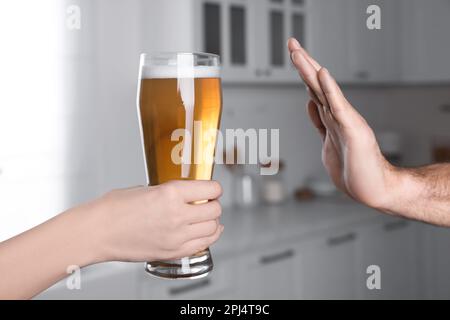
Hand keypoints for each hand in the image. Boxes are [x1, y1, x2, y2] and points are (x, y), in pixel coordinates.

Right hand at [88, 180, 223, 262]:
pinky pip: (203, 245)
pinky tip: (206, 232)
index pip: (211, 189)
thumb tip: (187, 195)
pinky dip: (209, 237)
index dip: (214, 188)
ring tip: (206, 217)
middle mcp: (177, 215)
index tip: (212, 189)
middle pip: (215, 209)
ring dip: (212, 221)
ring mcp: (176, 236)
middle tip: (209, 202)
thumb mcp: (147, 189)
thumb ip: (171, 192)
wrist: (97, 232)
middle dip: (214, 204)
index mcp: (171, 193)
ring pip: (213, 228)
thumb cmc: (114, 209)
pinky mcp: (172, 252)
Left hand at [287, 38, 398, 210]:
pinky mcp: (352, 130)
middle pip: (316, 84)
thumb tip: (310, 103)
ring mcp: (345, 121)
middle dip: (302, 63)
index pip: (314, 89)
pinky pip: (337, 107)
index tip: (293, 54)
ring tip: (297, 52)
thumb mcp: (328, 140)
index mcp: (331, 117)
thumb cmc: (353, 168)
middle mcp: (338, 114)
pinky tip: (322, 73)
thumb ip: (319, 121)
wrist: (372, 189)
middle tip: (291, 42)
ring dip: (309, 70)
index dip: (303, 72)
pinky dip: (329, 89)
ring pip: (323, 91)